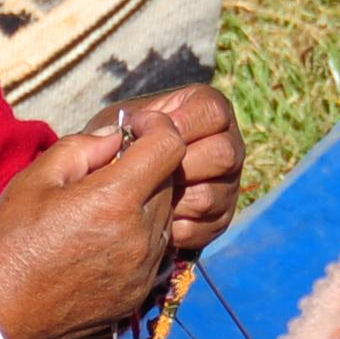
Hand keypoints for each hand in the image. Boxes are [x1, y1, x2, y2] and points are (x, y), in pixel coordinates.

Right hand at [0, 115, 184, 338]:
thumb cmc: (9, 241)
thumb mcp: (35, 178)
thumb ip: (82, 147)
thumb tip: (117, 137)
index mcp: (115, 200)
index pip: (169, 146)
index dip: (156, 126)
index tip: (134, 129)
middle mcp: (140, 234)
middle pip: (170, 180)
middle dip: (146, 165)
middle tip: (106, 171)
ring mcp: (144, 268)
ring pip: (166, 216)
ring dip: (145, 202)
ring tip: (101, 209)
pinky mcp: (140, 292)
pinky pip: (156, 250)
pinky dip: (140, 235)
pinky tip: (103, 239)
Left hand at [128, 84, 242, 254]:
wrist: (117, 186)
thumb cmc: (116, 145)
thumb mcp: (110, 126)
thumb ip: (113, 126)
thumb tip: (115, 138)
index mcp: (207, 110)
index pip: (213, 113)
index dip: (179, 126)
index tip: (141, 134)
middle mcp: (228, 144)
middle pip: (223, 156)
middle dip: (178, 168)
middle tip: (146, 174)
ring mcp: (229, 184)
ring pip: (210, 197)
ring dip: (170, 201)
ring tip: (144, 196)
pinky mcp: (221, 219)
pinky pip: (203, 228)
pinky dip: (171, 228)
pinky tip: (152, 219)